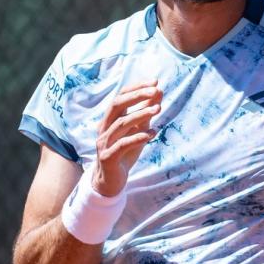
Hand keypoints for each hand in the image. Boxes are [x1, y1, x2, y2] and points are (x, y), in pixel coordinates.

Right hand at [92, 80, 161, 196]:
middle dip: (137, 96)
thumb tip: (159, 92)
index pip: (121, 96)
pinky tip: (152, 134)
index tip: (155, 82)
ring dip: (141, 114)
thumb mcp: (138, 131)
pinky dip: (138, 138)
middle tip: (156, 91)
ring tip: (158, 109)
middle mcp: (104, 127)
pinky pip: (122, 144)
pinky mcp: (107, 157)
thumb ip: (146, 113)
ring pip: (121, 123)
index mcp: (110, 119)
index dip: (137, 87)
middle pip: (117, 104)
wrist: (111, 182)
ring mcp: (104, 142)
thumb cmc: (125, 153)